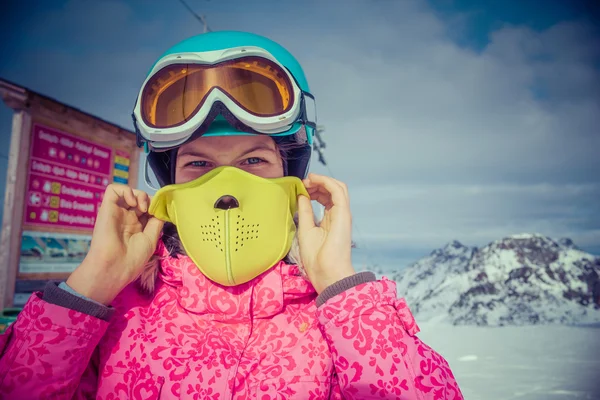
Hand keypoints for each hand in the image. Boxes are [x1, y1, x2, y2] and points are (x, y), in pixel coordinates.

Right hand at [66, 184, 164, 304]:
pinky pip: (113, 189)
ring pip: (128, 191)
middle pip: (140, 198)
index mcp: (137, 226)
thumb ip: (156, 221)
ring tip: (143, 208)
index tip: (161, 212)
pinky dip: (126, 191)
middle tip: (152, 211)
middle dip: (150, 200)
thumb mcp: (151, 238)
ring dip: (140, 195)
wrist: (114, 266)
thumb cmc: (133, 257)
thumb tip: (161, 208)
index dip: (156, 206)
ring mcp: (117, 212)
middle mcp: (126, 217)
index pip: (148, 207)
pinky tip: (133, 204)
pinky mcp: (106, 207)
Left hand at [297, 173, 355, 293]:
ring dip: (322, 180)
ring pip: (337, 187)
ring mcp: (342, 213)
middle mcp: (338, 214)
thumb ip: (305, 211)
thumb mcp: (305, 229)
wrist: (325, 272)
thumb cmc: (316, 257)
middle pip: (332, 190)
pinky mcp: (343, 213)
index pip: (326, 197)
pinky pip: (337, 191)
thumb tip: (301, 195)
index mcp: (330, 219)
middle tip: (303, 182)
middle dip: (317, 182)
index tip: (301, 187)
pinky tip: (314, 179)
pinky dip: (326, 181)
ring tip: (308, 179)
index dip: (314, 188)